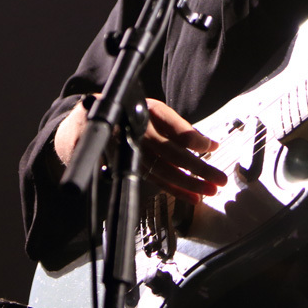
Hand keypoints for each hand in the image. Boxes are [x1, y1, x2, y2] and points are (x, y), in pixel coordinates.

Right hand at [54, 96, 226, 203]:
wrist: (88, 122)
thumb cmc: (131, 113)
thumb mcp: (154, 110)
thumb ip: (177, 126)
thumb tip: (208, 144)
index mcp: (146, 112)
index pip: (172, 126)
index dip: (192, 138)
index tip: (212, 146)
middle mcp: (138, 133)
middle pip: (171, 153)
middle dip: (197, 168)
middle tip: (219, 178)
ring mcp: (132, 152)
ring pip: (163, 171)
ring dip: (188, 184)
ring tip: (210, 191)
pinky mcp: (129, 167)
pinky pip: (155, 180)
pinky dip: (175, 190)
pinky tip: (193, 197)